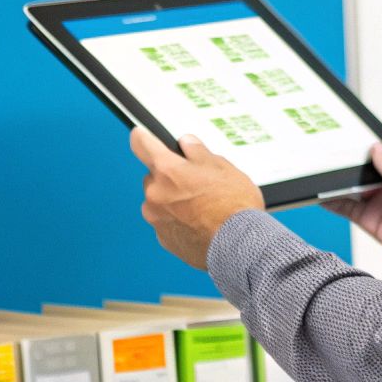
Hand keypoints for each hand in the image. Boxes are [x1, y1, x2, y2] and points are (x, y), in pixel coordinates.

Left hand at [130, 128, 264, 269]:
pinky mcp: (164, 240)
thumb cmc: (234, 206)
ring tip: (202, 207)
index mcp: (167, 170)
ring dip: (173, 201)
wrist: (240, 246)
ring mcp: (157, 219)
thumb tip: (187, 143)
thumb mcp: (222, 168)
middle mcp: (155, 194)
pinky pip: (166, 223)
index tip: (142, 136)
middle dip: (170, 177)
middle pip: (154, 177)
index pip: (141, 144)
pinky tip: (199, 223)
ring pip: (159, 202)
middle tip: (195, 183)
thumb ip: (198, 152)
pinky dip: (178, 222)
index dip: (143, 137)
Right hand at [324, 143, 381, 273]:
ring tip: (321, 178)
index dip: (366, 155)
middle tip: (329, 161)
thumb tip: (377, 148)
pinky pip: (349, 210)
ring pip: (354, 192)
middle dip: (348, 170)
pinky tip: (323, 198)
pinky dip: (335, 204)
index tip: (348, 147)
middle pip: (364, 176)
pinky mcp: (373, 223)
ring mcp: (381, 206)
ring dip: (338, 187)